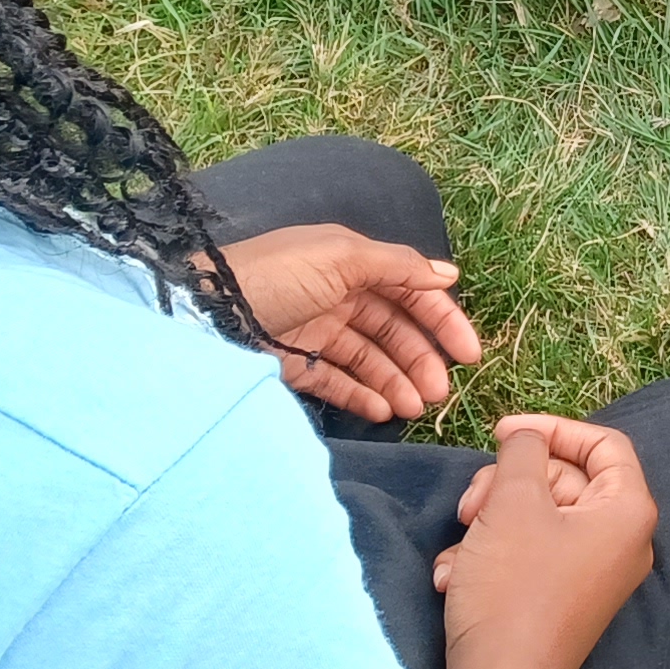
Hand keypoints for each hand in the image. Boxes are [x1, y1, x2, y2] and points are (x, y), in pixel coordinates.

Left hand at [221, 224, 480, 422]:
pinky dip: (362, 396)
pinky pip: (337, 382)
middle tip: (439, 393)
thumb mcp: (340, 256)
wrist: (201, 311)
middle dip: (420, 359)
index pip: (410, 291)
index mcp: (351, 262)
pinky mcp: (293, 365)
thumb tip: (449, 275)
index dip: (442, 320)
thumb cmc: (275, 274)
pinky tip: (382, 411)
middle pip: (393, 329)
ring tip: (414, 408)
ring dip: (396, 382)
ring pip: (369, 359)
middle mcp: (337, 294)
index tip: (469, 355)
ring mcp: (315, 332)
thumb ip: (397, 266)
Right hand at [435, 419, 655, 668]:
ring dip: (488, 526)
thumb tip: (528, 437)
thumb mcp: (513, 501)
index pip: (604, 444)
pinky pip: (528, 558)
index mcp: (628, 512)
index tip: (502, 430)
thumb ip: (523, 452)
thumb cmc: (513, 585)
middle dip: (507, 486)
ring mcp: (593, 576)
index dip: (552, 429)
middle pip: (563, 482)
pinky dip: (490, 559)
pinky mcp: (562, 602)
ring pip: (536, 520)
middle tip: (469, 506)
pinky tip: (456, 578)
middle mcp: (621, 543)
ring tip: (459, 552)